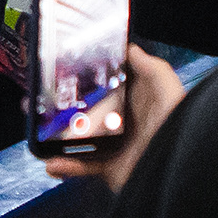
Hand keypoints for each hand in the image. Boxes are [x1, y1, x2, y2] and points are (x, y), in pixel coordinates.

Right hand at [41, 44, 183, 191]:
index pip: (107, 86)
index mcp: (135, 101)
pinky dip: (65, 166)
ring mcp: (114, 145)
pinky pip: (82, 166)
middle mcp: (123, 122)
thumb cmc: (178, 125)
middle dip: (63, 107)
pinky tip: (52, 162)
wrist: (176, 168)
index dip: (86, 80)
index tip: (64, 73)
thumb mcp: (167, 87)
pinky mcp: (109, 167)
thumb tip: (131, 49)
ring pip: (78, 138)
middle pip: (86, 111)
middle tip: (44, 101)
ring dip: (56, 136)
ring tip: (39, 130)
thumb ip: (150, 66)